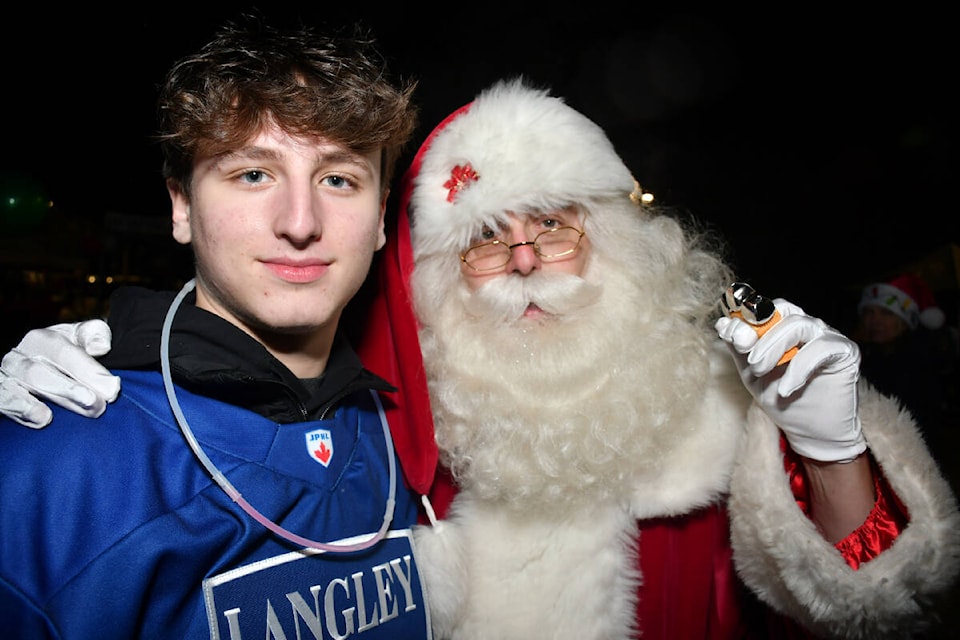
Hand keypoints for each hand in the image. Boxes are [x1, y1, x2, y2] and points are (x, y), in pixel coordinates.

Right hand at [0, 320, 119, 427]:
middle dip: (71, 390)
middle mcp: (20, 355)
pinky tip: (41, 419)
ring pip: (26, 384)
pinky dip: (20, 408)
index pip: (66, 354)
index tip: (113, 389)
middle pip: (44, 372)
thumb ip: (94, 335)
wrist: (44, 369)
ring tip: (72, 410)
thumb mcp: (80, 339)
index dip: (90, 371)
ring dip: (50, 399)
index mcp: (42, 339)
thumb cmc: (67, 354)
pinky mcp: (0, 395)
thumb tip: (101, 346)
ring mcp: (6, 375)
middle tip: (96, 405)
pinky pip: (3, 399)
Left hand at [715, 298, 865, 461]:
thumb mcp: (752, 375)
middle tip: (748, 361)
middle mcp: (807, 327)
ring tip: (759, 371)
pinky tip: (785, 389)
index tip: (728, 334)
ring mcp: (828, 337)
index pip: (766, 308)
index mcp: (784, 328)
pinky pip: (821, 348)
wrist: (812, 432)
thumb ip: (740, 350)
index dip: (745, 318)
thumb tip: (724, 325)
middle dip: (759, 333)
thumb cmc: (783, 401)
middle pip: (783, 311)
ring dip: (773, 347)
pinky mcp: (846, 352)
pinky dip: (798, 368)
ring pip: (800, 324)